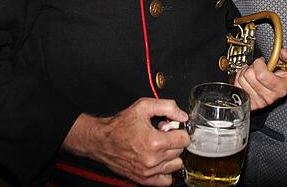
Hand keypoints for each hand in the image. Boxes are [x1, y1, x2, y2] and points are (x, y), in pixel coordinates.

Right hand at [65, 98, 189, 185]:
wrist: (101, 141)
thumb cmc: (120, 125)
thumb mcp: (143, 107)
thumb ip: (167, 107)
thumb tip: (182, 116)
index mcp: (154, 142)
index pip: (184, 139)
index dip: (179, 131)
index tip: (171, 129)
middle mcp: (152, 159)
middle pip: (180, 151)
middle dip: (173, 141)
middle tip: (161, 135)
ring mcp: (148, 171)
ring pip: (175, 165)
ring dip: (170, 155)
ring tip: (158, 147)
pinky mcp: (144, 179)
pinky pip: (166, 181)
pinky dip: (165, 171)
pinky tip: (158, 160)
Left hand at [234, 48, 286, 109]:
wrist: (277, 90)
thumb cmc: (281, 78)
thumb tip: (283, 53)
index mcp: (279, 88)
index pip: (261, 74)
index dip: (259, 64)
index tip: (262, 62)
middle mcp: (268, 97)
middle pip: (249, 75)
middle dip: (252, 67)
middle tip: (258, 68)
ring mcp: (258, 101)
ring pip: (242, 79)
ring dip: (246, 72)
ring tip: (254, 73)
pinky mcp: (249, 103)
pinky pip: (237, 85)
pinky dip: (240, 78)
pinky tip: (248, 79)